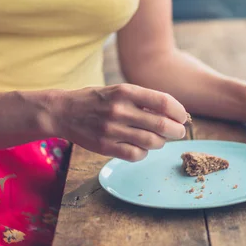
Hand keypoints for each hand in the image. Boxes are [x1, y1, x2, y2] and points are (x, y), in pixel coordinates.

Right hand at [58, 84, 186, 161]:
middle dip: (177, 131)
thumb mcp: (119, 90)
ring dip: (161, 143)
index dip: (179, 112)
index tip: (183, 117)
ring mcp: (112, 130)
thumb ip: (143, 99)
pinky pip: (136, 155)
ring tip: (159, 140)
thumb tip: (174, 113)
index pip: (164, 102)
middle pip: (162, 125)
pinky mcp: (105, 147)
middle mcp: (120, 109)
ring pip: (152, 142)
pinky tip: (141, 147)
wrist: (63, 111)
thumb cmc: (96, 100)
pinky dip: (144, 153)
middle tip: (179, 132)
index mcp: (125, 91)